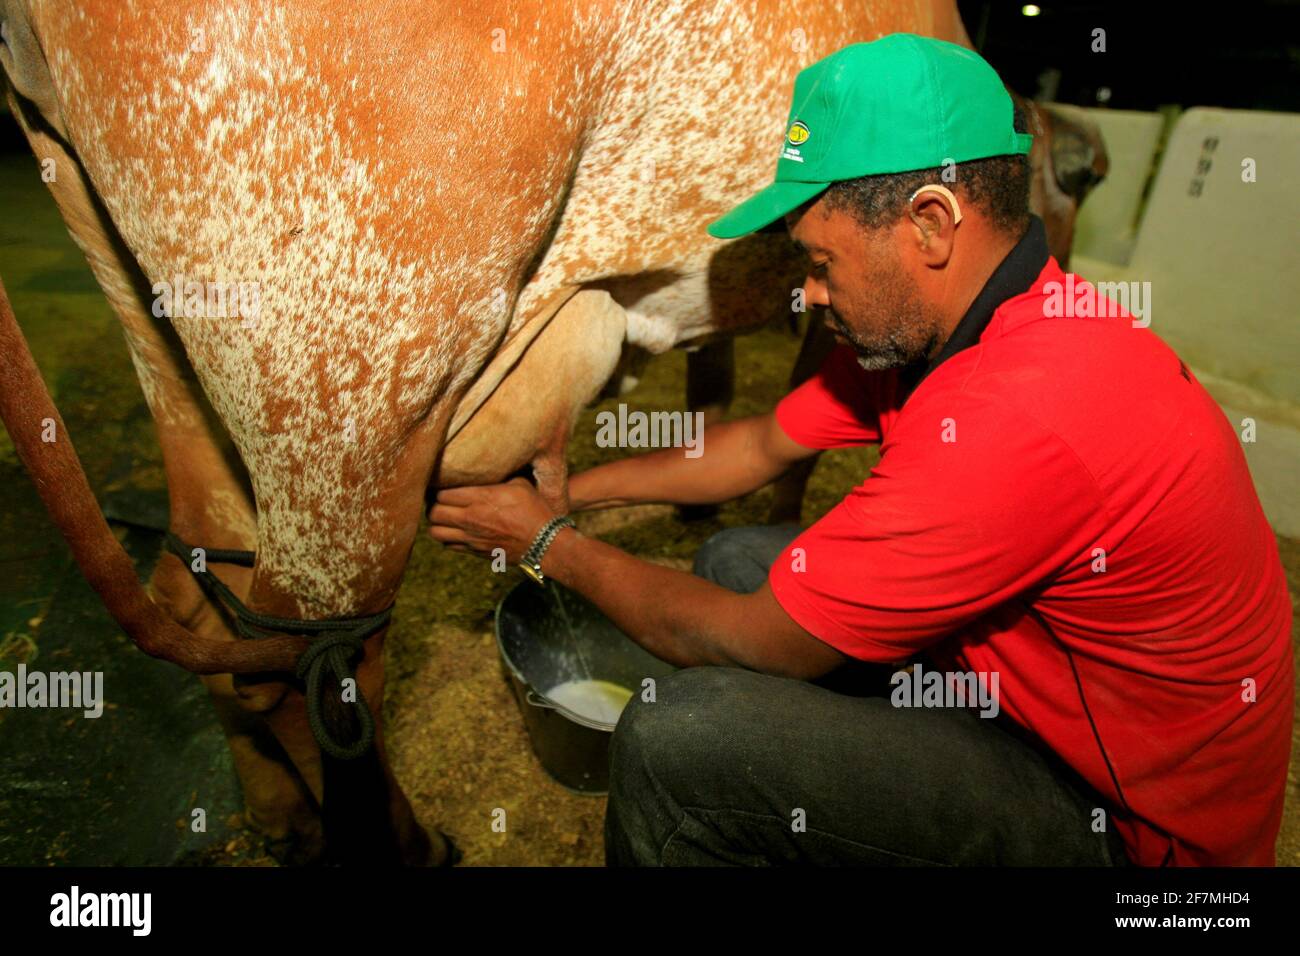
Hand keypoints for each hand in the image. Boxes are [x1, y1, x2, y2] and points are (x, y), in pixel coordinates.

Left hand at [428, 477, 555, 563]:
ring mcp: (472, 538)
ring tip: (444, 515)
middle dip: (433, 504)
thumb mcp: (521, 484)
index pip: (442, 493)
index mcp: (481, 498)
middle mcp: (471, 519)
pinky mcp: (475, 551)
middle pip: (433, 512)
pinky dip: (447, 537)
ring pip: (435, 532)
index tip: (443, 483)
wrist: (546, 543)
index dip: (439, 487)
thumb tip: (491, 464)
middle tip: (440, 499)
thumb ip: (500, 476)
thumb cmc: (536, 511)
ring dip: (437, 522)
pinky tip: (457, 530)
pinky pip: (448, 546)